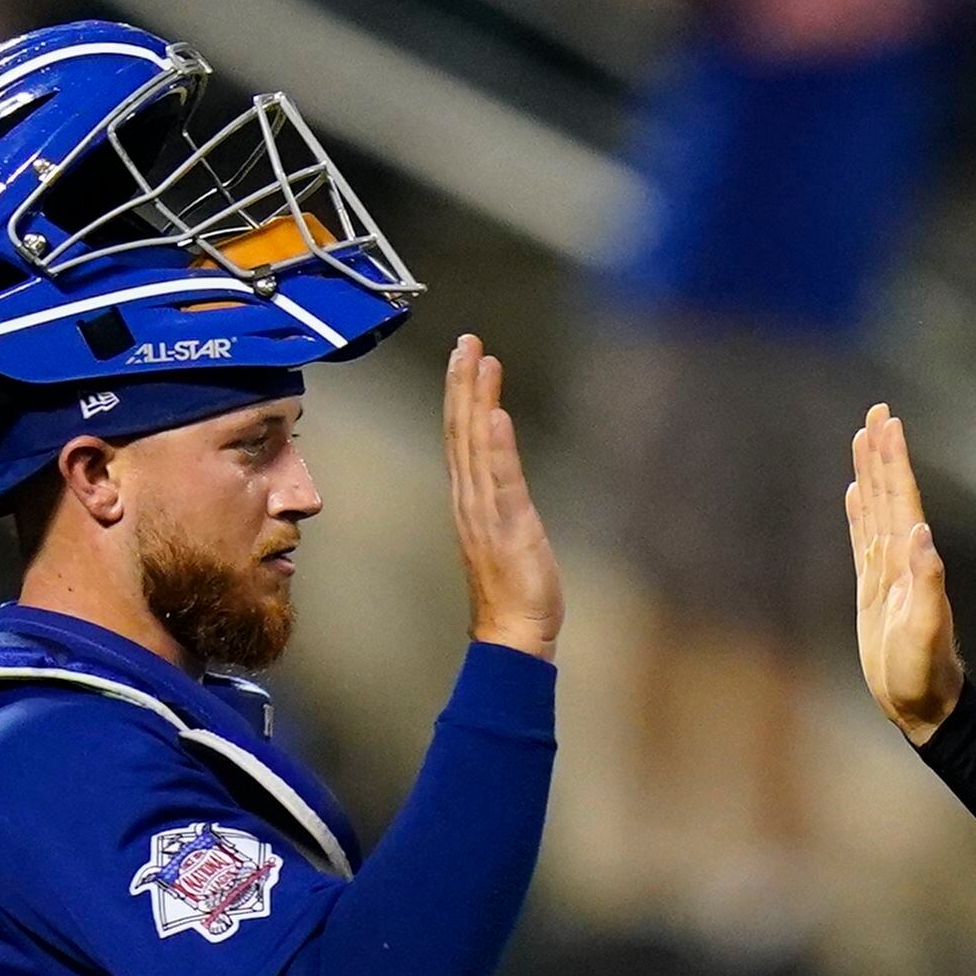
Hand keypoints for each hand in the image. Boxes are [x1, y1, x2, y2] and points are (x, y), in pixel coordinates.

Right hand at [441, 333, 564, 657]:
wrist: (514, 635)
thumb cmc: (515, 591)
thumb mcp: (508, 535)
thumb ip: (501, 503)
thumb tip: (504, 477)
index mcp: (470, 501)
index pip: (461, 437)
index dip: (461, 394)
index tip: (466, 355)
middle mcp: (470, 500)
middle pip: (461, 431)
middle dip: (463, 383)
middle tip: (467, 340)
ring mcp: (485, 513)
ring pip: (475, 445)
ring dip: (476, 399)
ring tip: (478, 359)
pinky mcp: (508, 527)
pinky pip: (499, 479)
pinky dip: (496, 445)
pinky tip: (496, 413)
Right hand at [846, 405, 965, 741]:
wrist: (923, 704)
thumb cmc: (924, 674)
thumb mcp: (927, 631)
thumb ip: (928, 583)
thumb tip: (922, 534)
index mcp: (912, 561)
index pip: (901, 499)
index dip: (894, 460)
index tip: (887, 422)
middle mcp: (901, 559)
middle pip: (889, 493)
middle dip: (882, 452)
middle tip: (877, 411)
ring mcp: (887, 572)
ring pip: (876, 509)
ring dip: (871, 473)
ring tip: (864, 439)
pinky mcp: (873, 590)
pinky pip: (863, 540)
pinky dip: (859, 513)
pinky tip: (856, 494)